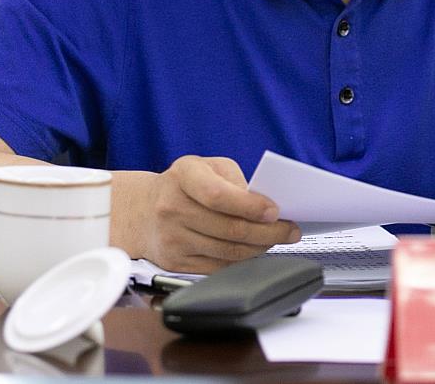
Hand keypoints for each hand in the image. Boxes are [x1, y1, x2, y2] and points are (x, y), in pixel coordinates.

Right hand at [115, 156, 300, 271]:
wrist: (145, 211)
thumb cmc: (185, 185)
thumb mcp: (207, 167)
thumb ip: (235, 180)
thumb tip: (265, 206)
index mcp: (183, 176)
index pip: (218, 195)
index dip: (250, 206)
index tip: (275, 211)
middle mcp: (172, 208)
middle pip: (229, 229)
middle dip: (267, 232)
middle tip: (290, 231)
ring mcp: (172, 238)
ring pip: (227, 252)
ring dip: (259, 248)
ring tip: (276, 240)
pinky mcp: (175, 263)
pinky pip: (217, 268)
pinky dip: (242, 262)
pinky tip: (254, 252)